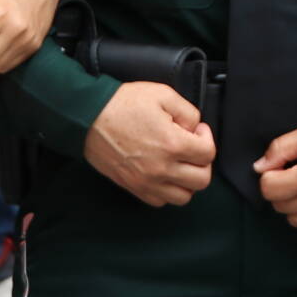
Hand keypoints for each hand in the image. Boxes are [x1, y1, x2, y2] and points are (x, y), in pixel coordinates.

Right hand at [83, 81, 215, 206]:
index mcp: (172, 144)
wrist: (88, 117)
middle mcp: (162, 168)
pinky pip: (160, 201)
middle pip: (201, 180)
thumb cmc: (122, 104)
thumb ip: (188, 112)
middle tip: (192, 148)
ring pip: (183, 197)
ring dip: (187, 181)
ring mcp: (147, 181)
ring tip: (179, 164)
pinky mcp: (133, 187)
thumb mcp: (162, 94)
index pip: (208, 154)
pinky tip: (163, 174)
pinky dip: (166, 191)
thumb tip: (195, 128)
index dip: (206, 138)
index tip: (197, 131)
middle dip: (202, 163)